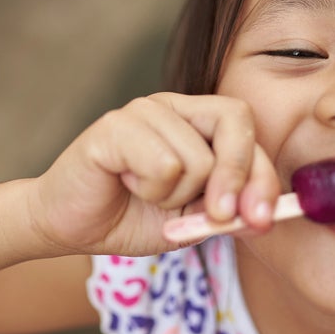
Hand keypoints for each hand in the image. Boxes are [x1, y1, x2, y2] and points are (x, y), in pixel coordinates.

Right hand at [28, 93, 280, 256]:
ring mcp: (143, 111)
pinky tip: (127, 184)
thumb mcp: (191, 222)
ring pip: (197, 157)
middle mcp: (173, 107)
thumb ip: (227, 213)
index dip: (262, 176)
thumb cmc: (131, 217)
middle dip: (235, 178)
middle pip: (234, 121)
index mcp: (196, 122)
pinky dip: (150, 190)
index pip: (246, 130)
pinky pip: (164, 164)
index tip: (261, 219)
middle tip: (218, 216)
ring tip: (146, 193)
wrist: (71, 226)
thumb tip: (264, 216)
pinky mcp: (114, 126)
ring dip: (176, 196)